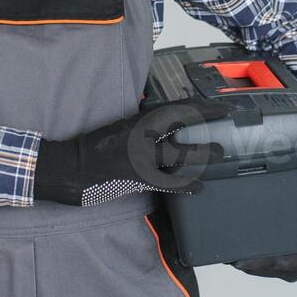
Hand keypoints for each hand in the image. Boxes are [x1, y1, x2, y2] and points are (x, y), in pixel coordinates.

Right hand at [33, 104, 225, 206]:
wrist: (68, 166)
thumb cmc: (92, 147)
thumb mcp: (119, 128)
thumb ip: (142, 125)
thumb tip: (166, 123)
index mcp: (137, 121)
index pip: (176, 108)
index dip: (202, 107)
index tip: (221, 107)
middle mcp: (141, 135)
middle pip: (181, 126)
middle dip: (207, 124)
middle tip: (228, 128)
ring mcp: (139, 157)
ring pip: (178, 154)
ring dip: (201, 155)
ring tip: (220, 154)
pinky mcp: (135, 179)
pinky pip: (166, 183)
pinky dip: (184, 186)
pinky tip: (198, 189)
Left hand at [230, 199, 296, 281]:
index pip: (275, 264)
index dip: (255, 263)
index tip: (238, 261)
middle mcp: (294, 268)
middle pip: (262, 268)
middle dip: (242, 263)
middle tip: (222, 255)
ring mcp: (285, 268)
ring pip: (258, 268)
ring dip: (242, 261)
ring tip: (222, 251)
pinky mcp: (278, 264)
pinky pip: (259, 265)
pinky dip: (247, 259)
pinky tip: (233, 248)